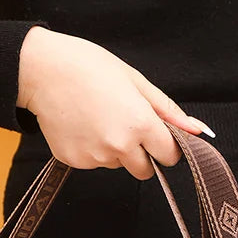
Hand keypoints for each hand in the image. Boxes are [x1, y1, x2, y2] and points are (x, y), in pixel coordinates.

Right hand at [16, 26, 214, 180]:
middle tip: (125, 126)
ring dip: (114, 150)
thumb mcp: (135, 81)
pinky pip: (94, 163)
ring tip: (97, 119)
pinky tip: (81, 125)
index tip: (160, 138)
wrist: (40, 71)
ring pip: (117, 165)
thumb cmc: (89, 66)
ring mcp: (95, 157)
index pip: (169, 157)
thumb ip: (167, 111)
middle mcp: (119, 146)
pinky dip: (91, 149)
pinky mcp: (74, 162)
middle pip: (144, 170)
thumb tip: (198, 131)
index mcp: (140, 125)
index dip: (167, 148)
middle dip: (142, 155)